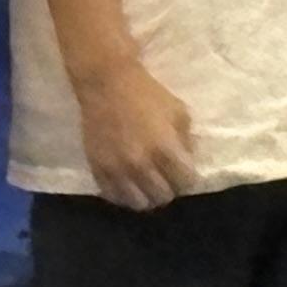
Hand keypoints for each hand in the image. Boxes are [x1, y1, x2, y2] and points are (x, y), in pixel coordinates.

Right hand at [78, 60, 198, 212]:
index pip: (186, 182)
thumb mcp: (178, 111)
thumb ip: (186, 140)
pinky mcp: (98, 169)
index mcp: (165, 149)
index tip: (184, 172)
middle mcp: (141, 164)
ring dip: (146, 195)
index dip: (188, 178)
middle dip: (169, 188)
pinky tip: (127, 183)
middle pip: (163, 196)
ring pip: (139, 203)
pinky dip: (124, 194)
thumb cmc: (146, 94)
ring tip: (146, 184)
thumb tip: (187, 161)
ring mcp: (117, 169)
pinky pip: (114, 196)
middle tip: (165, 178)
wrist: (107, 83)